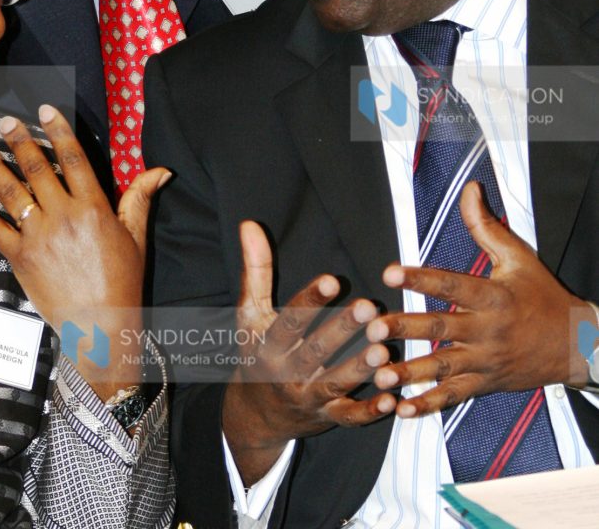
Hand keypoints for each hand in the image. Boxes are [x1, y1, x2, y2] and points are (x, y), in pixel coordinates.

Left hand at [0, 104, 170, 398]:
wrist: (99, 325)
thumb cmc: (122, 281)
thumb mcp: (136, 237)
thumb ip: (140, 198)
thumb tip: (161, 170)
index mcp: (93, 207)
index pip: (73, 158)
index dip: (58, 130)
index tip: (45, 110)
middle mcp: (63, 216)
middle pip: (37, 168)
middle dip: (19, 141)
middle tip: (5, 122)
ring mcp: (38, 236)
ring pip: (11, 192)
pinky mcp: (20, 258)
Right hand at [222, 220, 395, 484]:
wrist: (255, 415)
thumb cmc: (258, 351)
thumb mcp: (250, 314)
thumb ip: (255, 270)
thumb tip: (249, 224)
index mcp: (268, 344)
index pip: (289, 320)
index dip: (310, 300)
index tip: (333, 279)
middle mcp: (286, 373)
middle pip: (315, 351)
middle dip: (342, 331)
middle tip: (370, 307)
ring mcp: (308, 398)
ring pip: (335, 384)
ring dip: (360, 370)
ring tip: (385, 351)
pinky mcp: (328, 418)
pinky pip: (349, 418)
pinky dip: (370, 412)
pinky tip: (392, 398)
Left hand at [366, 181, 591, 417]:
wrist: (577, 345)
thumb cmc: (542, 295)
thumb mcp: (518, 257)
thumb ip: (485, 225)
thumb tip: (469, 188)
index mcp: (493, 296)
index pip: (451, 285)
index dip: (421, 278)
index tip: (390, 272)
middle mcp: (487, 331)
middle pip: (441, 329)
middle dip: (406, 328)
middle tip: (374, 327)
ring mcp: (485, 361)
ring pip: (442, 368)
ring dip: (409, 372)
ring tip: (378, 372)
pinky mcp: (484, 384)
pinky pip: (453, 397)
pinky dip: (427, 404)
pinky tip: (401, 409)